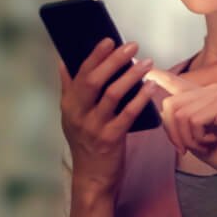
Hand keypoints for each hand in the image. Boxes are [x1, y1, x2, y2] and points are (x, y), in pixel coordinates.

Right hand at [58, 38, 156, 194]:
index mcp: (69, 105)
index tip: (109, 39)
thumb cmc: (86, 141)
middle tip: (132, 46)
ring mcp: (94, 127)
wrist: (92, 177)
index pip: (80, 74)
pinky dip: (140, 98)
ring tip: (146, 62)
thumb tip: (64, 61)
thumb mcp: (72, 116)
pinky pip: (128, 114)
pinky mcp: (111, 139)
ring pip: (112, 95)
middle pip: (95, 81)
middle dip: (114, 61)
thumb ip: (69, 89)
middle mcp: (78, 115)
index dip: (95, 56)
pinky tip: (151, 86)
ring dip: (131, 76)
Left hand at [143, 69, 216, 175]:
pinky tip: (214, 140)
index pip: (177, 82)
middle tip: (187, 148)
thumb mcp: (194, 137)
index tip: (146, 70)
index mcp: (204, 96)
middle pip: (170, 104)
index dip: (160, 76)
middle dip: (173, 133)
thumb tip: (162, 108)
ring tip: (205, 144)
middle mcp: (212, 90)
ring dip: (188, 138)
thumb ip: (179, 122)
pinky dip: (198, 138)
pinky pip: (194, 120)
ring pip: (180, 115)